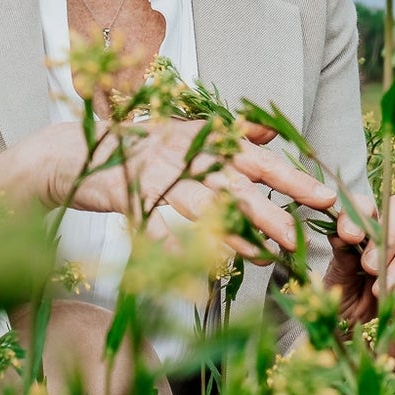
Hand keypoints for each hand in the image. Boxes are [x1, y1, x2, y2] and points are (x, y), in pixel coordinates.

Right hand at [0, 119, 348, 260]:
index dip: (292, 177)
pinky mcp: (130, 191)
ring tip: (269, 254)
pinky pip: (164, 221)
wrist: (67, 154)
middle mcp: (185, 152)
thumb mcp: (181, 136)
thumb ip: (226, 135)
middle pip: (240, 182)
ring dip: (240, 229)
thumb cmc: (130, 152)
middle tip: (309, 229)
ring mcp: (158, 172)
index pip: (256, 159)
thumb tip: (269, 130)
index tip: (327, 196)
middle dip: (277, 206)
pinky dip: (187, 242)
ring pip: (206, 203)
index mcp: (202, 140)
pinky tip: (210, 263)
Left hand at [324, 192, 394, 331]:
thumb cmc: (351, 321)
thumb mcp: (338, 291)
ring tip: (382, 291)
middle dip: (388, 231)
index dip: (360, 212)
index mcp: (368, 236)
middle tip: (370, 265)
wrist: (372, 358)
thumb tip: (341, 232)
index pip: (369, 206)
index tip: (348, 235)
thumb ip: (341, 261)